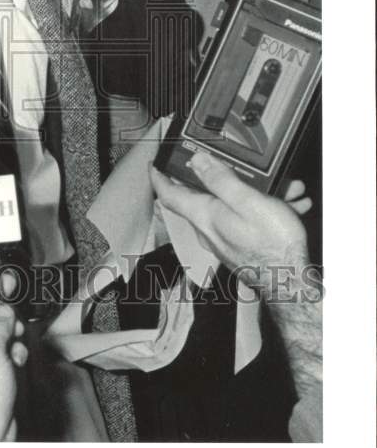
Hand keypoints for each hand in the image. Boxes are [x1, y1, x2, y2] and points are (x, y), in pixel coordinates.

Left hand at [149, 151, 310, 295]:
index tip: (154, 163)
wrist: (293, 286)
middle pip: (202, 196)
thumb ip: (220, 180)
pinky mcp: (240, 247)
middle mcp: (209, 230)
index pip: (169, 194)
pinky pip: (246, 220)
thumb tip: (197, 161)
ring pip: (231, 206)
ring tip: (282, 188)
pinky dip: (264, 210)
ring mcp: (225, 240)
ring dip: (254, 193)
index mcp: (205, 216)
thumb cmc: (273, 247)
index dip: (159, 176)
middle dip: (223, 176)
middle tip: (238, 163)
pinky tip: (289, 206)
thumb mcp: (247, 202)